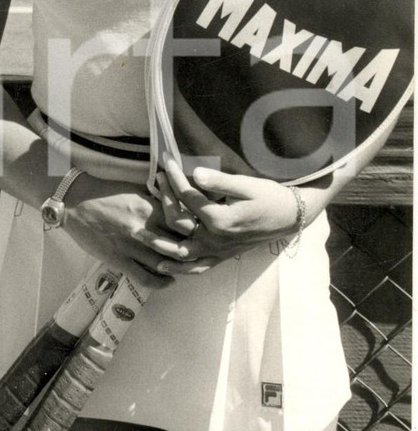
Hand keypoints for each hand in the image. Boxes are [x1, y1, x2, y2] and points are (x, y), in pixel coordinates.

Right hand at [62, 178, 217, 285]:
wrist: (74, 202)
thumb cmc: (103, 192)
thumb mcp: (135, 190)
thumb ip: (155, 201)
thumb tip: (175, 207)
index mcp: (149, 208)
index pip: (184, 223)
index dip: (197, 230)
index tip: (201, 233)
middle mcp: (144, 230)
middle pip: (180, 246)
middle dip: (193, 251)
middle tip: (200, 253)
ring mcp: (132, 247)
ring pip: (166, 265)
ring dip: (180, 268)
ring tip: (186, 268)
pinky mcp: (119, 260)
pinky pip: (146, 278)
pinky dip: (161, 283)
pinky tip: (168, 281)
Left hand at [161, 159, 306, 257]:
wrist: (290, 217)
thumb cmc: (269, 197)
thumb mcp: (247, 185)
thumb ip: (220, 182)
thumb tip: (196, 173)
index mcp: (220, 219)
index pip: (188, 196)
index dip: (174, 177)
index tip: (165, 161)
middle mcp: (215, 239)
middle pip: (178, 222)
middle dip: (164, 199)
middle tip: (156, 181)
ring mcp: (218, 251)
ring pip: (181, 252)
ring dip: (160, 243)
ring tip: (142, 233)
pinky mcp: (222, 257)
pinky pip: (197, 268)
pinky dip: (179, 269)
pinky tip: (162, 265)